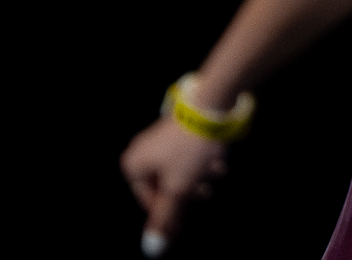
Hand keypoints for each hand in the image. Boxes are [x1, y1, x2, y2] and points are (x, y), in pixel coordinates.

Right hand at [121, 116, 228, 254]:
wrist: (210, 105)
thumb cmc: (189, 150)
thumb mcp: (178, 189)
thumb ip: (166, 218)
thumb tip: (154, 247)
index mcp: (133, 166)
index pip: (149, 200)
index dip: (171, 211)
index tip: (188, 217)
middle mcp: (141, 151)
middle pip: (166, 185)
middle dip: (189, 190)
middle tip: (207, 191)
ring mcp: (159, 140)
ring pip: (180, 170)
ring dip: (200, 175)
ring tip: (217, 170)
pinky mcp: (178, 131)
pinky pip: (187, 155)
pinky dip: (202, 161)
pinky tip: (218, 160)